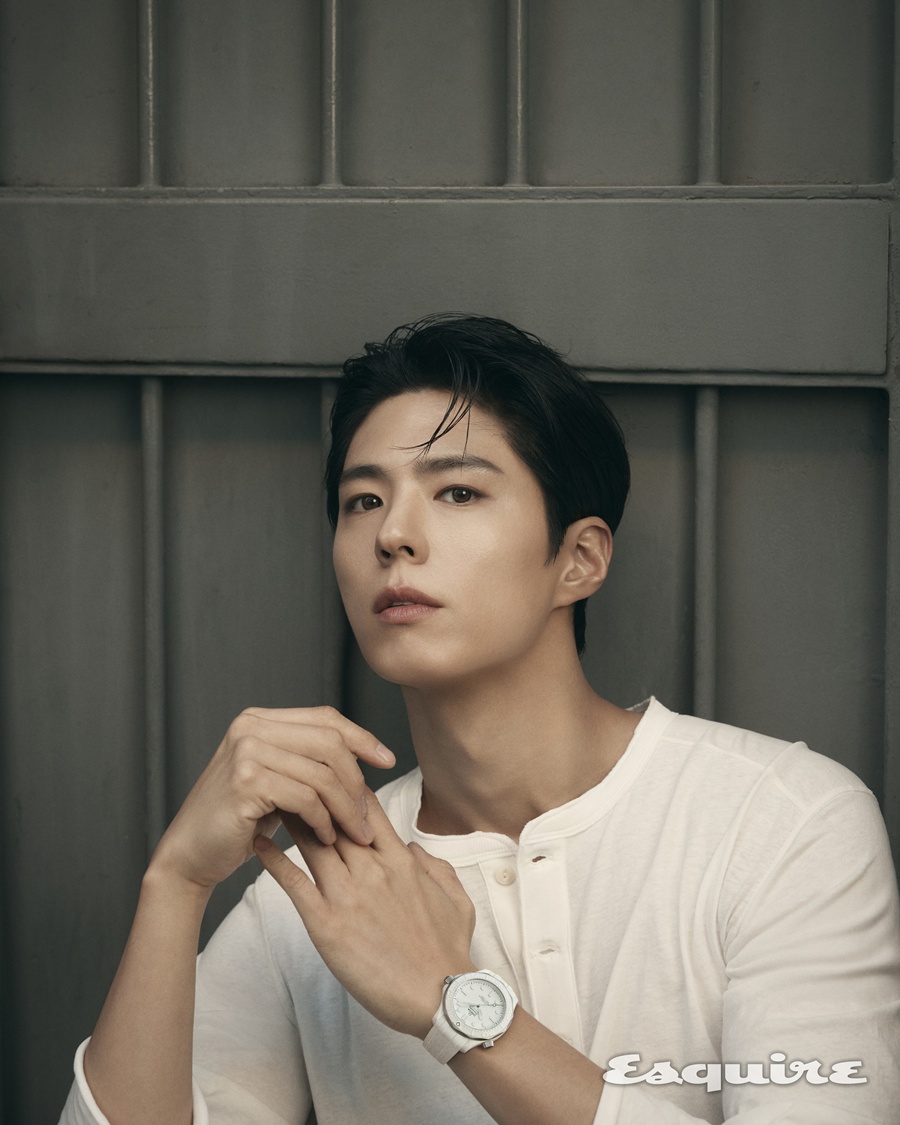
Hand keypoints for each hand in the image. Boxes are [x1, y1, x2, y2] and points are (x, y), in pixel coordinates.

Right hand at [150, 706, 395, 889]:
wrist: (190, 854)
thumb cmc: (238, 821)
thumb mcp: (276, 779)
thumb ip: (307, 760)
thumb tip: (365, 755)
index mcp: (260, 719)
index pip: (325, 717)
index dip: (361, 737)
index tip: (388, 760)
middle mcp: (251, 727)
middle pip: (330, 742)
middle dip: (357, 781)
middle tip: (367, 815)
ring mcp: (246, 752)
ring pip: (322, 774)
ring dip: (345, 808)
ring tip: (353, 832)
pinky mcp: (245, 782)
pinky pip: (306, 798)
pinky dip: (323, 820)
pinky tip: (325, 836)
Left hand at [254, 788, 476, 1037]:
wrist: (442, 998)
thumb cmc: (450, 954)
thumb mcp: (457, 899)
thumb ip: (435, 867)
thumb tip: (412, 850)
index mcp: (402, 861)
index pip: (368, 809)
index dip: (346, 788)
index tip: (327, 775)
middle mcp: (373, 870)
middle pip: (334, 818)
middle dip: (312, 794)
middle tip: (290, 775)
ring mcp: (349, 896)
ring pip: (314, 843)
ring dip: (291, 818)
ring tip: (270, 798)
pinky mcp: (328, 925)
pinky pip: (295, 884)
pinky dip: (275, 860)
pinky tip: (259, 842)